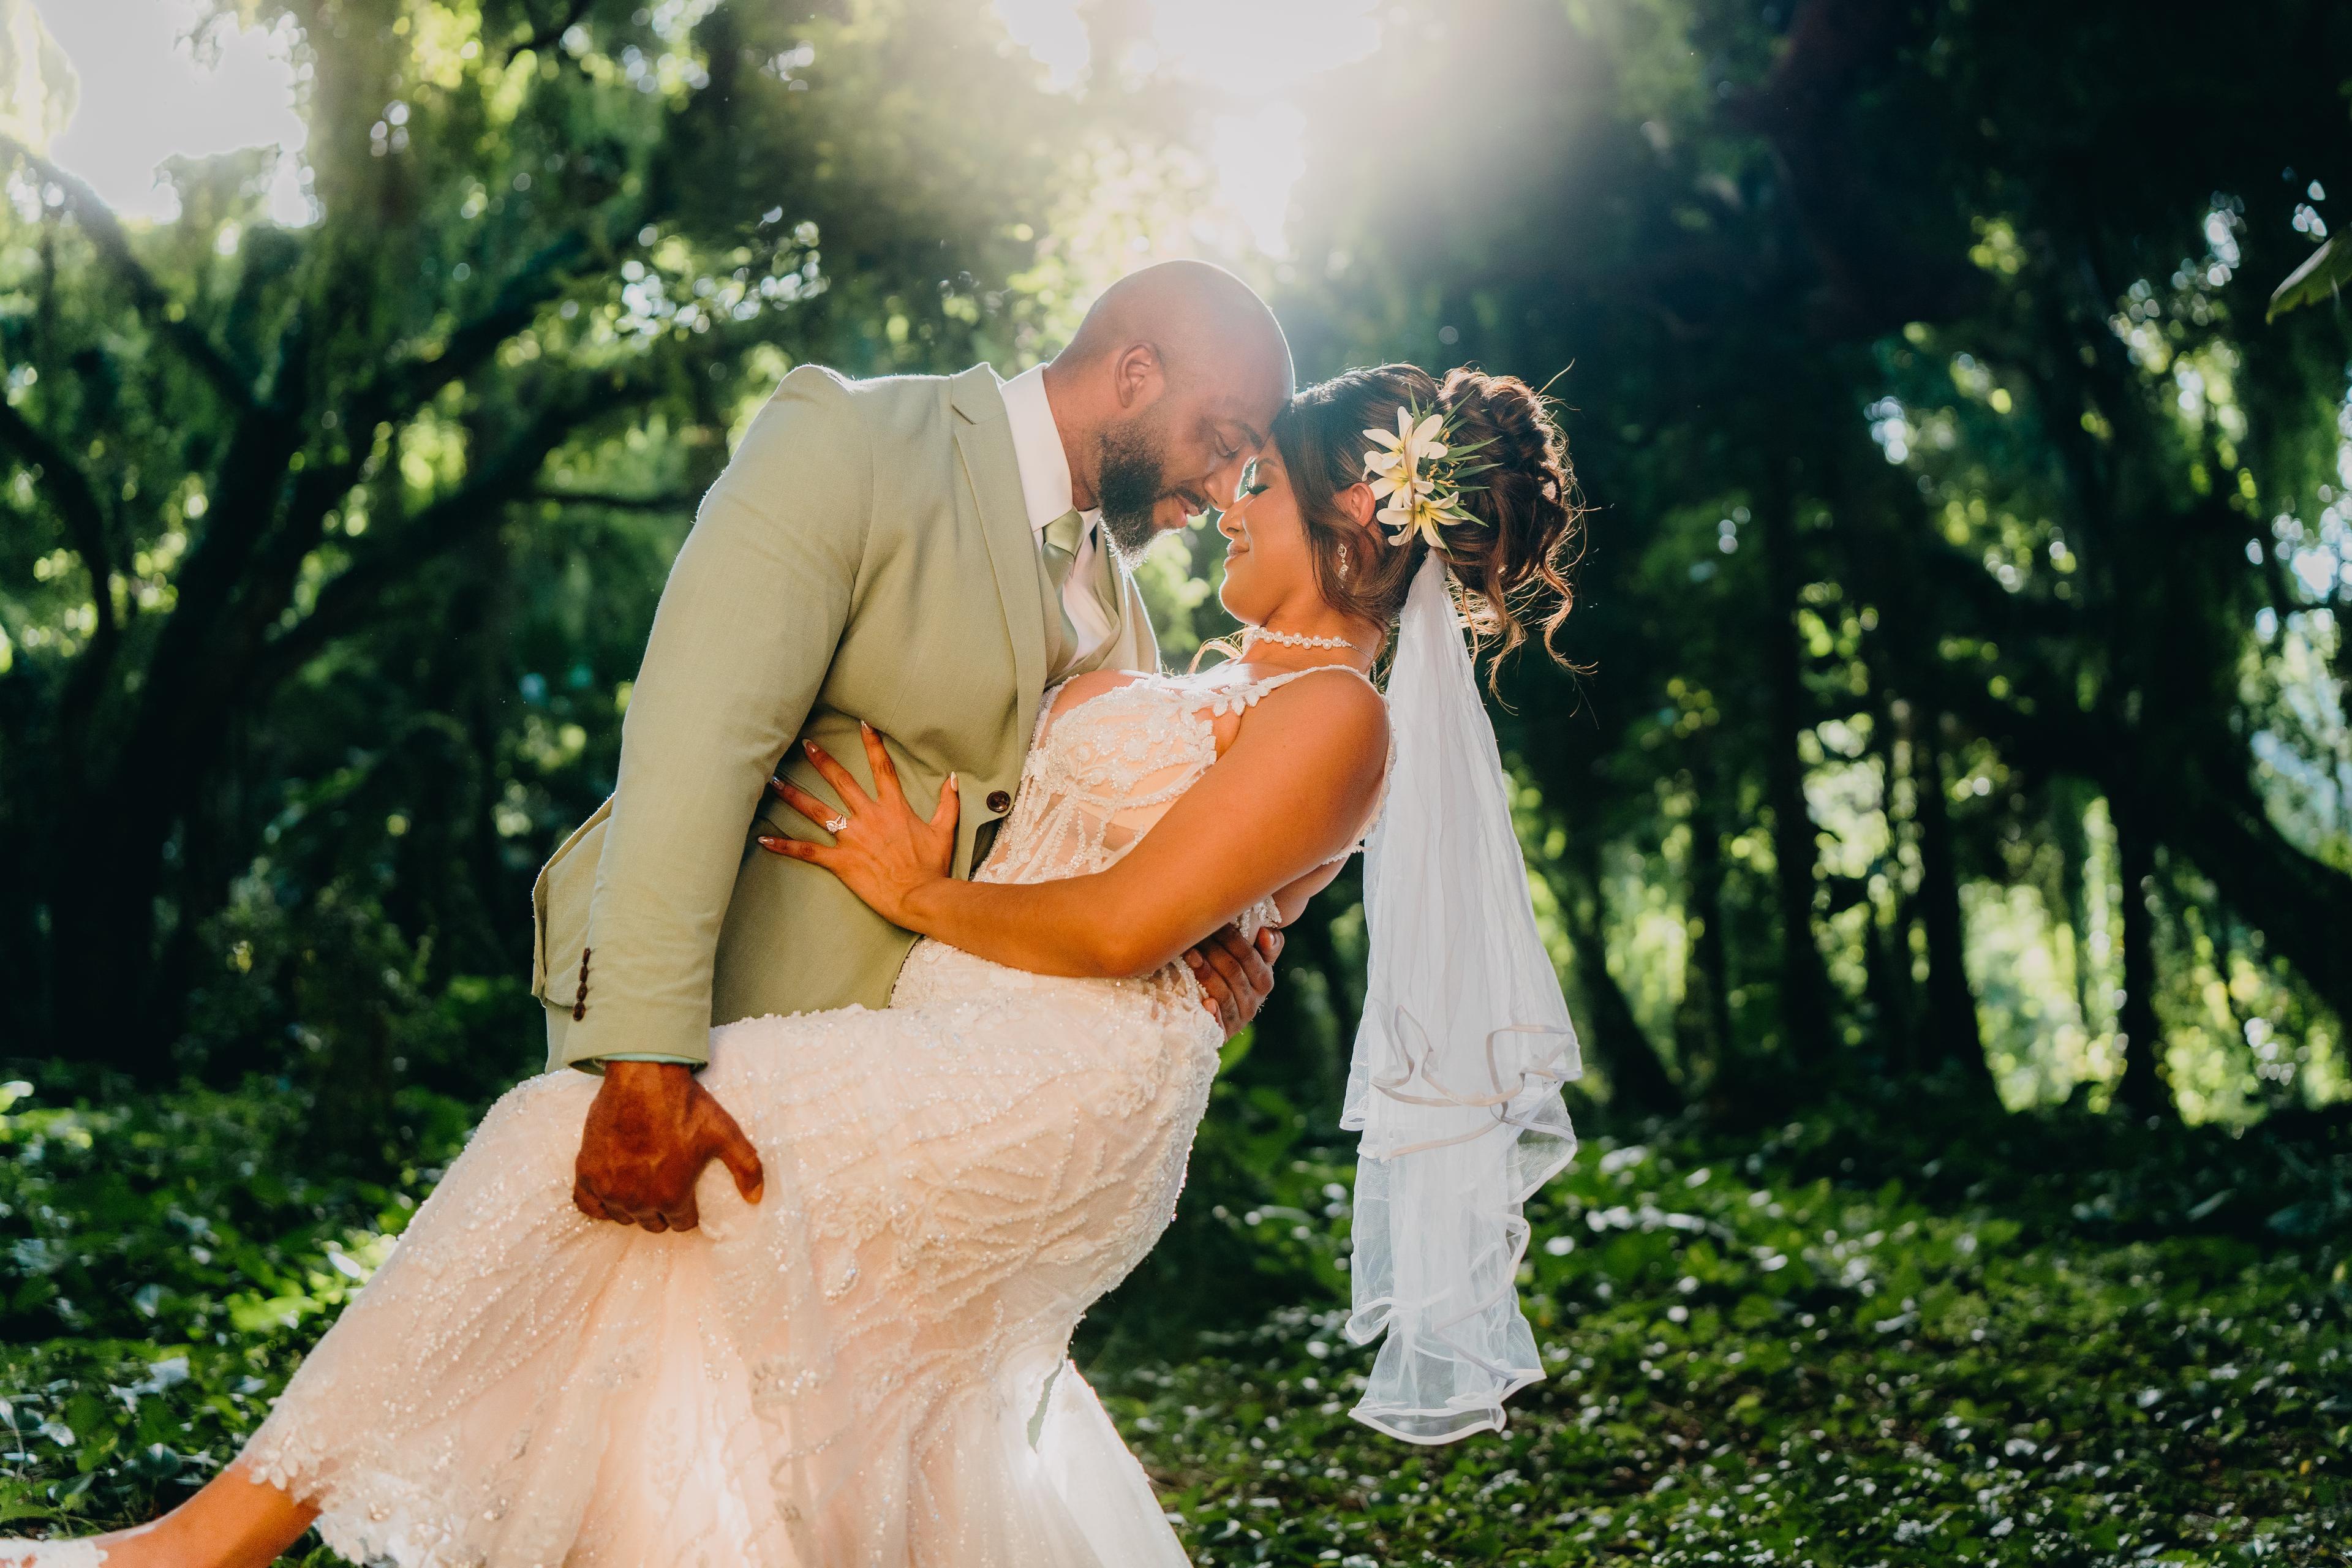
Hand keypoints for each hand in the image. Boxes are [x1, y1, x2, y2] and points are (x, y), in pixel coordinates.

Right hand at [573, 1061, 764, 1231]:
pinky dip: (598, 1204)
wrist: (643, 1077)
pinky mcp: (587, 1172)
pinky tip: (609, 1194)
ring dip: (633, 1207)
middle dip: (661, 1210)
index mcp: (672, 1196)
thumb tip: (756, 1199)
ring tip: (641, 1186)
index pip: (682, 1224)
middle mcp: (638, 1199)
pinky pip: (587, 1205)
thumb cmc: (686, 1105)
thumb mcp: (725, 1133)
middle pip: (652, 1223)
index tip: (687, 1194)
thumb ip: (746, 1167)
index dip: (687, 1210)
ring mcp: (609, 1188)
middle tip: (664, 1185)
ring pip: (623, 1216)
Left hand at [757, 723, 957, 928]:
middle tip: (805, 744)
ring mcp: (852, 838)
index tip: (862, 724)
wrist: (921, 896)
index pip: (882, 768)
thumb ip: (947, 802)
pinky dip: (784, 844)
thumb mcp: (945, 830)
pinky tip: (763, 837)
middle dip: (822, 761)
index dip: (872, 744)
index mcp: (893, 808)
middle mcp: (869, 817)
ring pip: (817, 810)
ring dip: (793, 795)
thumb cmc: (932, 866)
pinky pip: (807, 851)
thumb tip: (952, 777)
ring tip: (773, 781)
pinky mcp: (840, 861)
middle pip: (841, 781)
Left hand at [1185, 922, 1283, 1037]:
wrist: (1220, 1019)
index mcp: (1264, 981)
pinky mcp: (1222, 1033)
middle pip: (1234, 972)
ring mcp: (1238, 1018)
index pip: (1249, 956)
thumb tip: (1265, 932)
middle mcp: (1254, 1001)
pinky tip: (1206, 1003)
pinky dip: (1214, 1013)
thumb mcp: (1253, 963)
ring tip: (1189, 955)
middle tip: (1195, 935)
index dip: (1232, 938)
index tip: (1215, 923)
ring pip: (1224, 993)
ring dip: (1206, 973)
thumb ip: (1267, 946)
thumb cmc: (1234, 981)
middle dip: (1214, 950)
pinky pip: (1219, 1023)